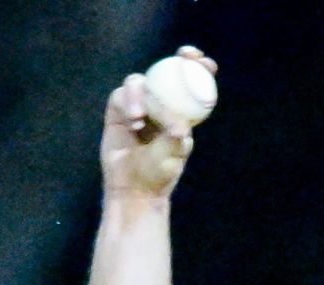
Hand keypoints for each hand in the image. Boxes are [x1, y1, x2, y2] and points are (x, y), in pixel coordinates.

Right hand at [100, 46, 218, 199]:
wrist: (135, 187)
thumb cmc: (160, 171)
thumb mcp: (174, 152)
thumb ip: (177, 134)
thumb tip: (179, 124)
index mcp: (181, 111)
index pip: (192, 83)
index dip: (199, 68)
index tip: (205, 62)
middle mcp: (159, 103)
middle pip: (168, 71)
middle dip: (180, 60)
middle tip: (185, 58)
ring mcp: (138, 105)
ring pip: (140, 83)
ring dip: (142, 96)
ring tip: (139, 119)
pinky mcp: (117, 109)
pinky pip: (121, 95)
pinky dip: (128, 104)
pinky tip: (133, 124)